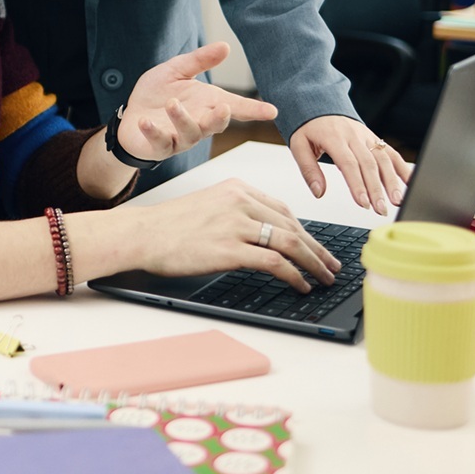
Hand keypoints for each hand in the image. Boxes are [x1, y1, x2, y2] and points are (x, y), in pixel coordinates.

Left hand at [116, 42, 278, 161]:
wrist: (129, 116)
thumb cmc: (157, 95)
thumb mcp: (176, 71)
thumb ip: (199, 61)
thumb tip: (225, 46)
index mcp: (206, 104)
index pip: (235, 107)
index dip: (253, 110)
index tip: (272, 111)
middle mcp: (198, 123)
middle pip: (216, 124)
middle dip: (220, 118)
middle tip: (223, 108)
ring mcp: (179, 137)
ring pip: (189, 134)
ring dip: (182, 119)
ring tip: (172, 104)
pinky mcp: (159, 146)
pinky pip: (159, 142)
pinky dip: (153, 132)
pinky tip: (146, 121)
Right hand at [132, 178, 340, 292]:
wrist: (142, 234)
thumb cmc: (169, 226)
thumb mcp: (208, 206)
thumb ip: (237, 214)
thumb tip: (265, 237)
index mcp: (236, 188)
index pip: (283, 210)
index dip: (306, 231)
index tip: (317, 246)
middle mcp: (240, 201)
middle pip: (293, 226)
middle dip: (317, 249)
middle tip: (332, 266)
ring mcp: (236, 225)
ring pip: (291, 243)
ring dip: (314, 264)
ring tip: (324, 278)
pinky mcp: (231, 249)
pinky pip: (276, 263)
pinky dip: (295, 275)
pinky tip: (301, 285)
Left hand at [289, 114, 410, 214]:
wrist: (319, 104)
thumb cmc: (309, 127)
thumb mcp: (299, 145)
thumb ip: (308, 170)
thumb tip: (318, 192)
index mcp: (333, 137)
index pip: (348, 163)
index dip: (357, 184)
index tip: (363, 203)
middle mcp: (353, 136)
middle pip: (369, 164)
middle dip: (376, 189)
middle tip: (380, 208)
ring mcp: (367, 136)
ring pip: (383, 159)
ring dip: (392, 181)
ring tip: (397, 201)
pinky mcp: (375, 138)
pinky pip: (392, 153)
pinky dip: (403, 168)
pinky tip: (410, 183)